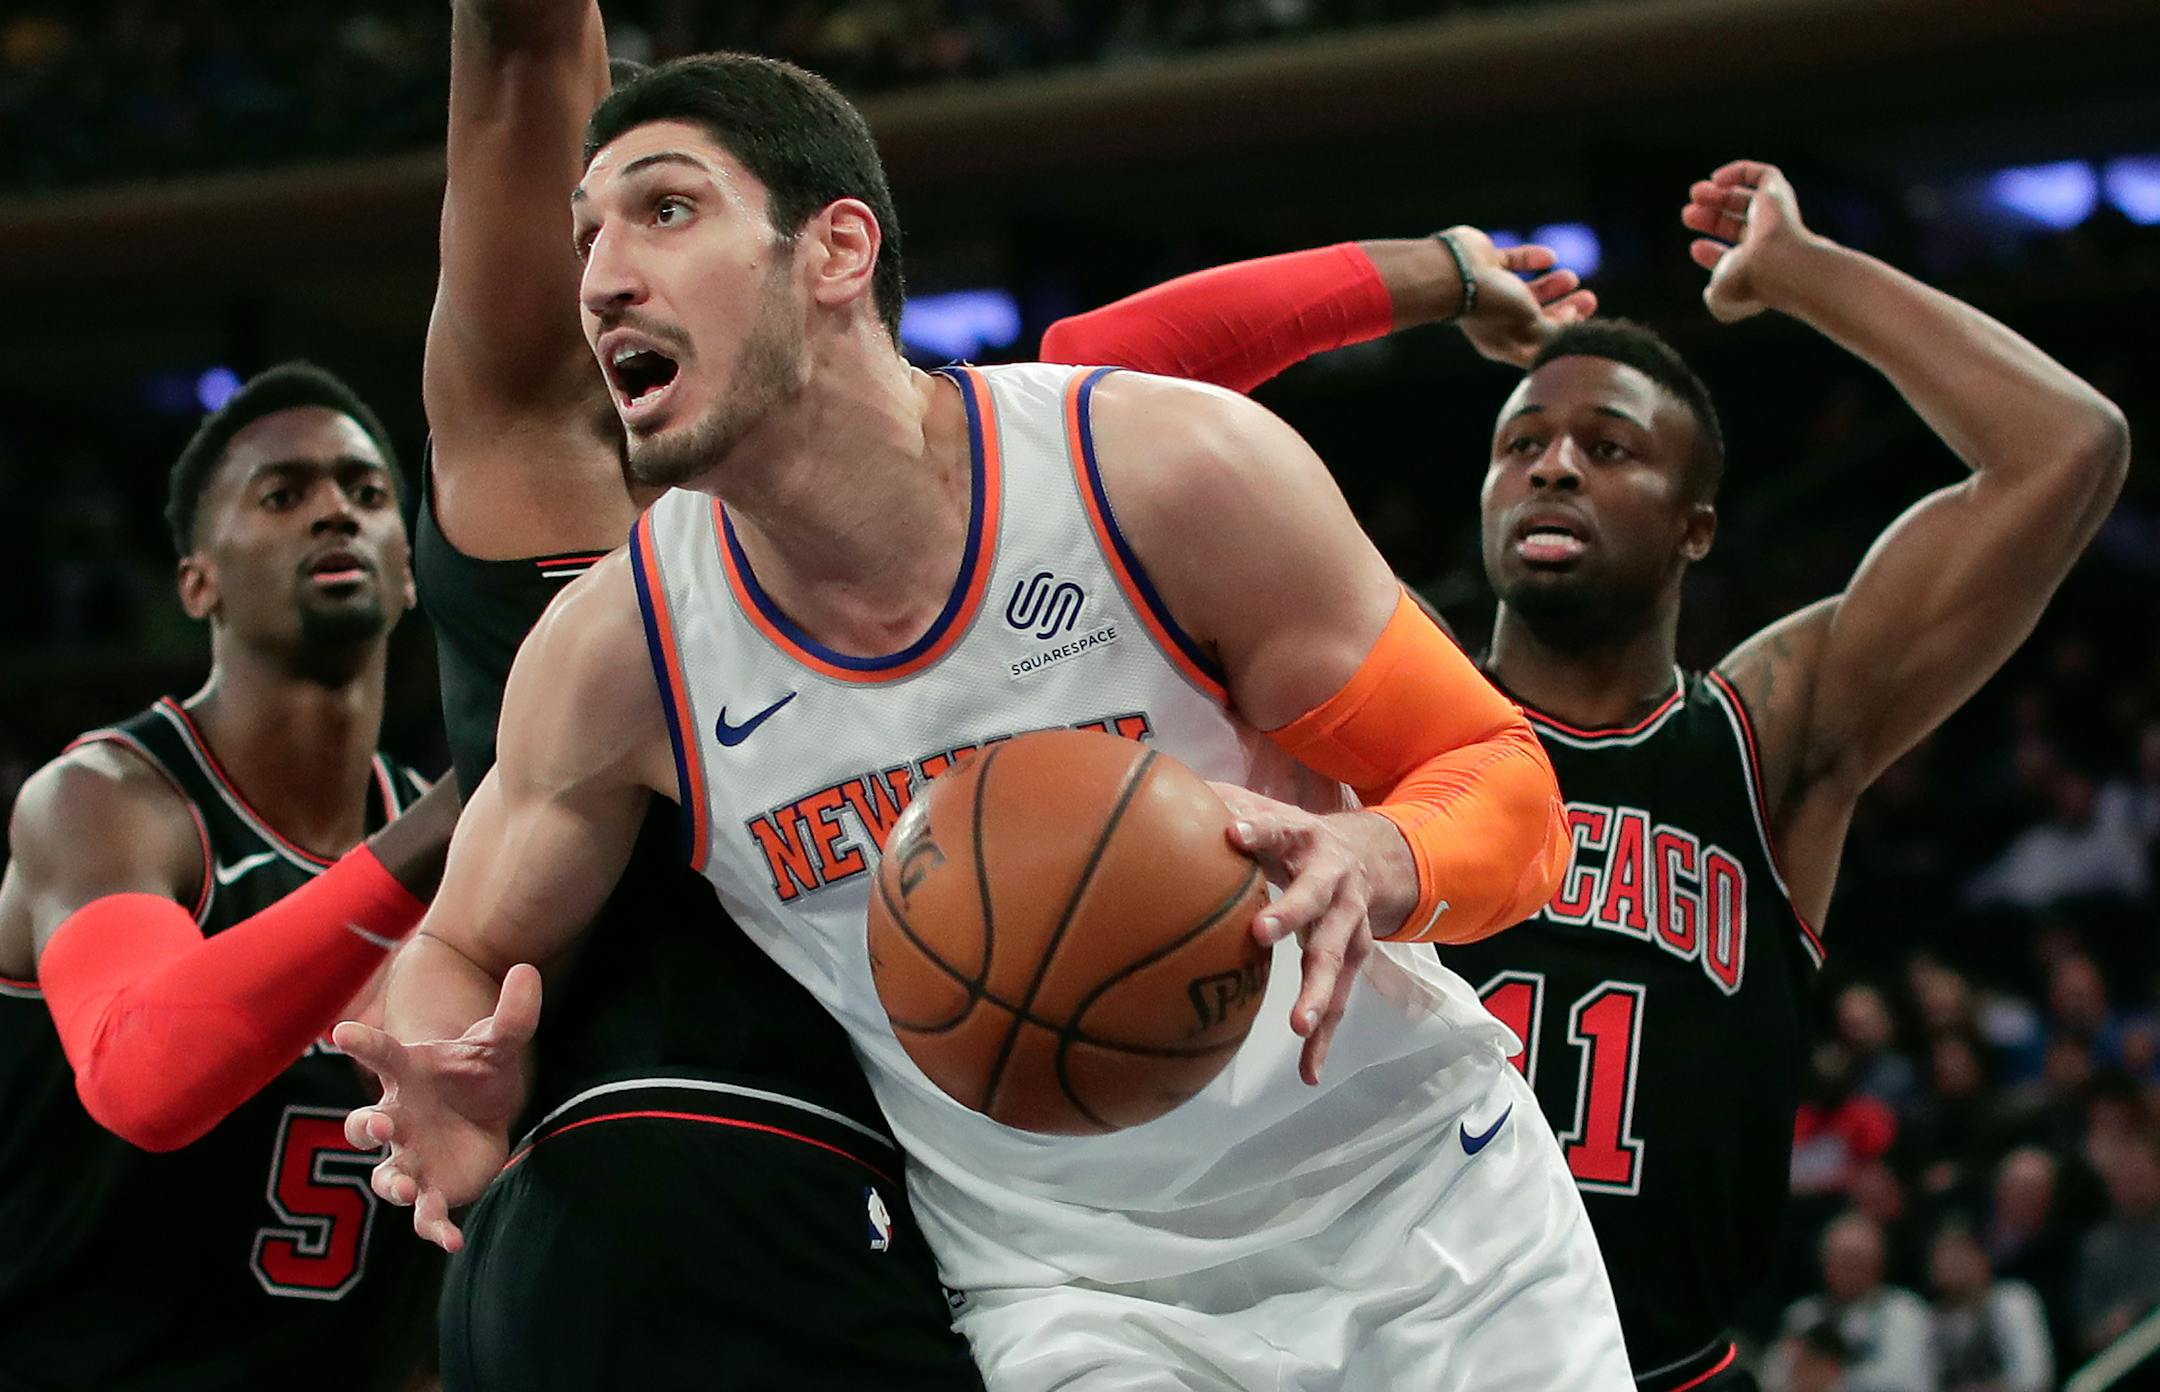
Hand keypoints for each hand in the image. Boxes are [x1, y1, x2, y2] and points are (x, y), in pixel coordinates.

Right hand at [335, 963, 541, 1252]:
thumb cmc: (477, 1070)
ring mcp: (409, 1156)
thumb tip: (529, 970)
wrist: (486, 1109)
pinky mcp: (431, 1189)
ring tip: (404, 1189)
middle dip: (364, 1127)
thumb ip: (513, 1013)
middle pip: (364, 1125)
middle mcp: (397, 1117)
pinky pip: (425, 1214)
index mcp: (407, 1073)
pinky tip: (452, 1241)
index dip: (362, 1043)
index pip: (380, 1054)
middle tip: (377, 1124)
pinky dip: (434, 1228)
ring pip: (385, 1175)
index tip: (341, 1032)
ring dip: (390, 1184)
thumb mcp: (500, 1041)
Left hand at [1210, 783, 1375, 1086]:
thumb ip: (1224, 803)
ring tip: (1298, 1026)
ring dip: (1318, 992)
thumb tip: (1159, 788)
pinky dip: (1325, 1039)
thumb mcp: (1267, 812)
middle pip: (1316, 899)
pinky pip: (1340, 1003)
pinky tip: (1309, 1073)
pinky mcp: (1354, 959)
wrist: (1370, 855)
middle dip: (1291, 916)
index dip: (1259, 832)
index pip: (1280, 831)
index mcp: (1305, 839)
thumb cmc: (1293, 838)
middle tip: (1260, 934)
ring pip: (1336, 960)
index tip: (1232, 834)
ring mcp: (1350, 923)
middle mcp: (1335, 881)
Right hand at [1442, 225, 1598, 366]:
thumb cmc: (1491, 305)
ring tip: (1572, 277)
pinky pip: (1514, 261)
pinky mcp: (1486, 263)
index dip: (1563, 334)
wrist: (1453, 273)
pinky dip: (1531, 259)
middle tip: (1589, 299)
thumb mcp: (1532, 325)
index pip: (1539, 343)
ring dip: (1551, 286)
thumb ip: (1554, 330)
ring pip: (1526, 290)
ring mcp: (1489, 291)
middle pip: (1536, 317)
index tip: (1583, 321)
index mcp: (1504, 343)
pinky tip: (1549, 257)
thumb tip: (1572, 330)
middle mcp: (1496, 320)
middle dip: (1564, 310)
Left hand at [1681, 159, 1818, 322]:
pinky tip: (1717, 179)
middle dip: (1710, 218)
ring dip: (1718, 194)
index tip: (1695, 248)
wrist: (1777, 264)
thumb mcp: (1721, 300)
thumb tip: (1710, 290)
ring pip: (1747, 199)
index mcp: (1757, 267)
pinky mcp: (1779, 194)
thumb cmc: (1748, 283)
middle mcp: (1768, 241)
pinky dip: (1739, 172)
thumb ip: (1713, 299)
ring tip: (1695, 193)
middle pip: (1737, 224)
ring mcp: (1775, 217)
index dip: (1712, 252)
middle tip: (1687, 214)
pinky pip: (1764, 175)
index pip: (1736, 256)